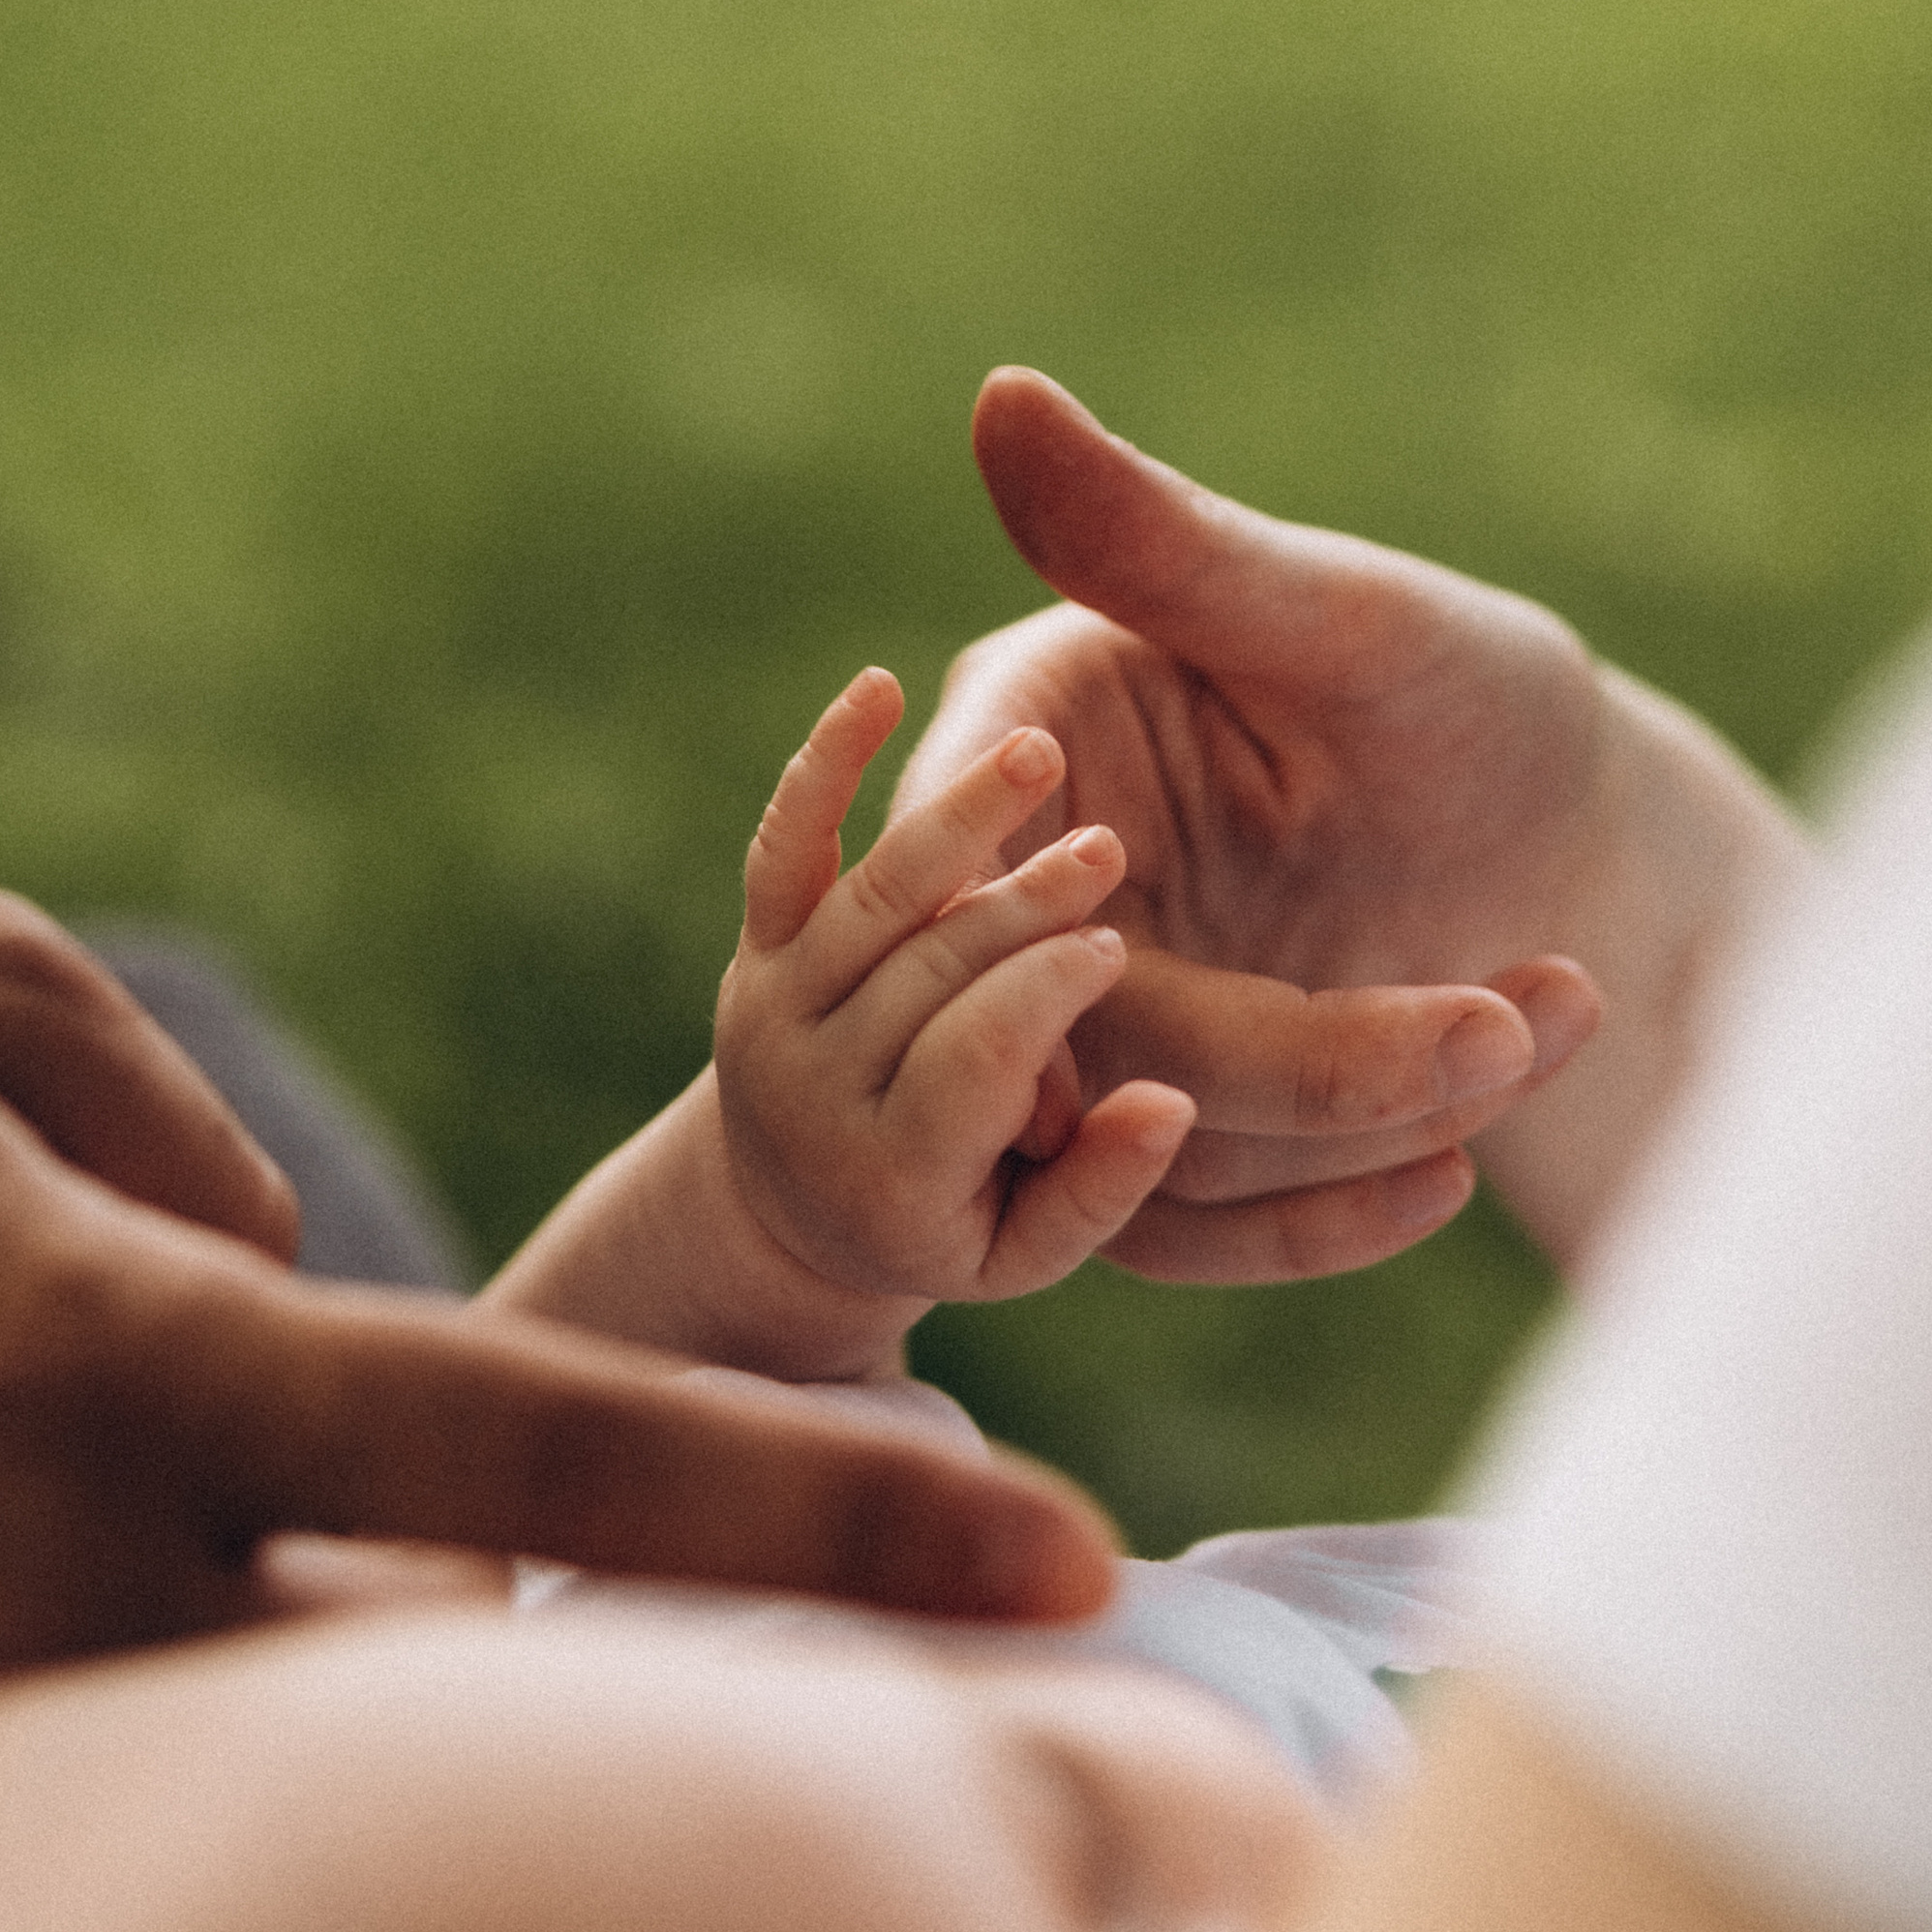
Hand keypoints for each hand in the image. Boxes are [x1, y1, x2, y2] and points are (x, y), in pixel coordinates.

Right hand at [0, 891, 1115, 1931]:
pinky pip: (36, 1834)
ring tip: (129, 1531)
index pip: (550, 1449)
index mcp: (127, 1353)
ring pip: (238, 1790)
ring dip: (290, 1714)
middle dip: (562, 1684)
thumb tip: (311, 1298)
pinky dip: (83, 1757)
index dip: (830, 1518)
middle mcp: (51, 1590)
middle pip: (431, 1701)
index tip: (1077, 1562)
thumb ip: (199, 1128)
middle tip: (656, 1641)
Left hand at [715, 669, 1196, 1346]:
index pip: (970, 1059)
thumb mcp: (1027, 1246)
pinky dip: (826, 763)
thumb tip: (1173, 1101)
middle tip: (1108, 848)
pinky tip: (881, 685)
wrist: (794, 1206)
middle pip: (924, 970)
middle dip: (1019, 903)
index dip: (1042, 996)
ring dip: (954, 818)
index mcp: (887, 1174)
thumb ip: (1101, 1184)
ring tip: (1040, 751)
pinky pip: (784, 844)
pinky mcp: (759, 940)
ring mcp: (773, 1002)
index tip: (1115, 945)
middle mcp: (809, 1085)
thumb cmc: (949, 1224)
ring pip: (868, 895)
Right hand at [895, 374, 1807, 1284]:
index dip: (1073, 939)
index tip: (1238, 969)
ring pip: (1142, 1150)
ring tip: (1541, 1026)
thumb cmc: (1468, 695)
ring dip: (1356, 1125)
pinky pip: (1191, 1231)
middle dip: (1301, 1054)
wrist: (1573, 849)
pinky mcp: (1159, 1134)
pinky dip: (1336, 1215)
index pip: (979, 859)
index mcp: (1027, 735)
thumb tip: (1003, 395)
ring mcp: (1091, 1023)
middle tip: (1501, 1026)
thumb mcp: (1345, 619)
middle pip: (1077, 1029)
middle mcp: (1033, 887)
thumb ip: (1170, 541)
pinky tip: (1474, 1155)